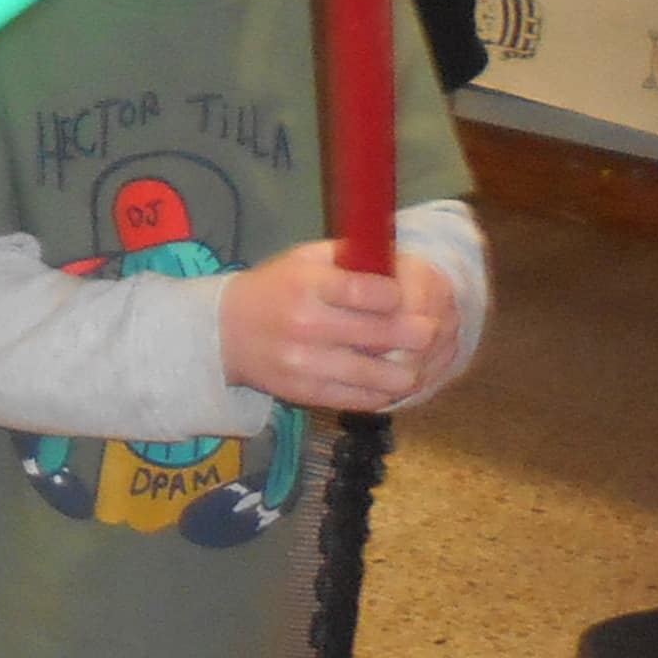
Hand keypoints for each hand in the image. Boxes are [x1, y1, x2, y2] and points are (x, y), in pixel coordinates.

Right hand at [218, 242, 458, 413]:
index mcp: (308, 287)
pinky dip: (384, 394)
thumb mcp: (303, 259)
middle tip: (432, 330)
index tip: (406, 297)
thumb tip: (400, 263)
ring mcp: (308, 366)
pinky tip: (392, 383)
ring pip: (377, 376)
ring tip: (417, 362)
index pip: (366, 292)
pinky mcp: (307, 394)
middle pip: (380, 335)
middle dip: (417, 334)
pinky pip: (359, 400)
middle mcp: (308, 327)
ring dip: (408, 371)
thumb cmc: (274, 289)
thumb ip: (349, 257)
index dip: (397, 296)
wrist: (225, 334)